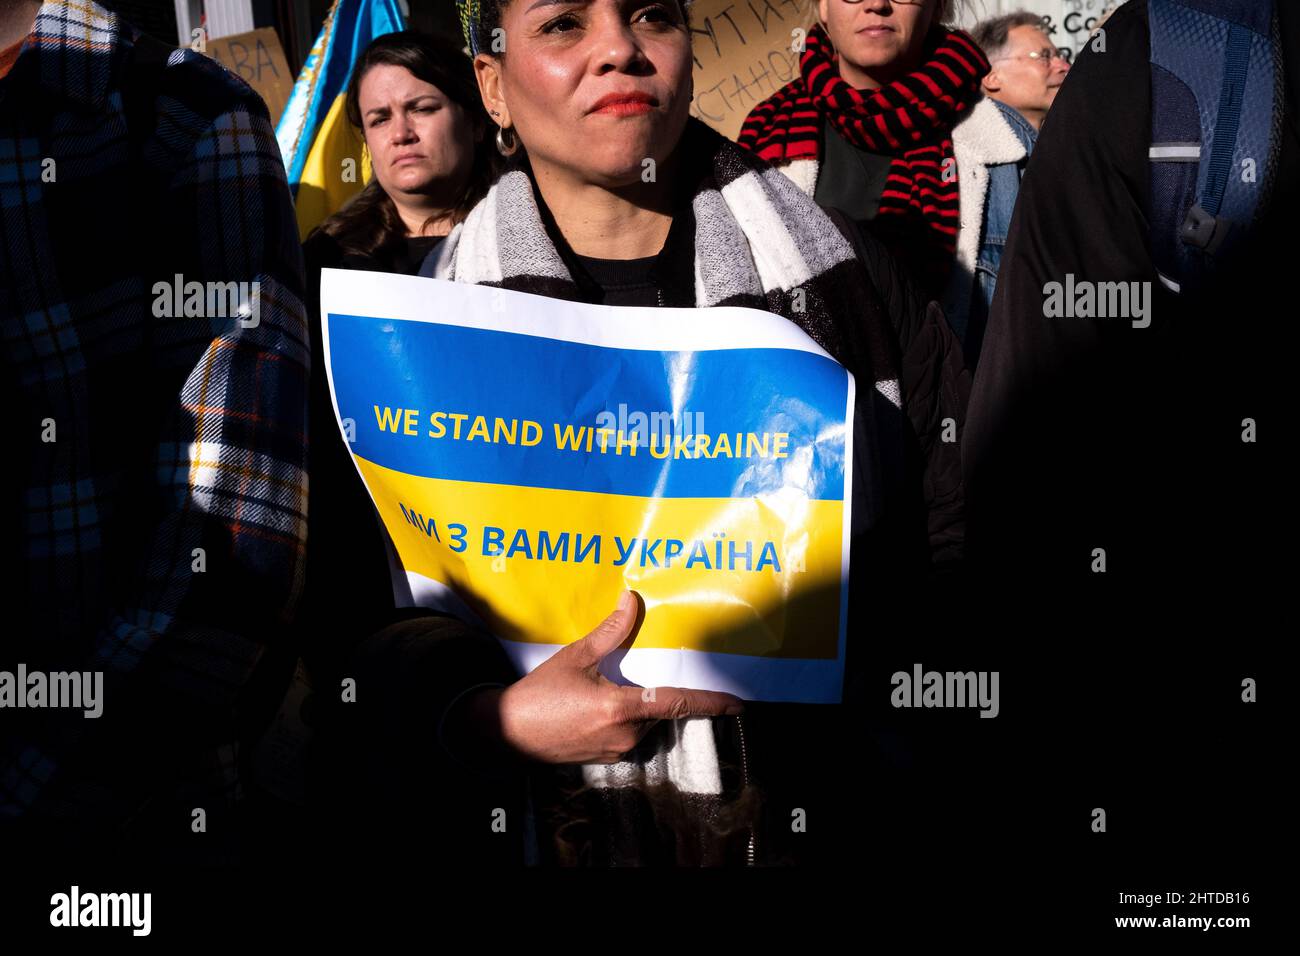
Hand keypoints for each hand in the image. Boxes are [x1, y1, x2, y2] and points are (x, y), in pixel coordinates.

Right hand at [477, 590, 744, 764]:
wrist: (507, 732)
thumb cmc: (540, 693)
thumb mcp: (575, 657)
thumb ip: (609, 632)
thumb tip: (630, 599)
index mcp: (621, 707)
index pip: (676, 703)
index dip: (710, 702)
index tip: (737, 703)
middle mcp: (625, 734)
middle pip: (659, 710)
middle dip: (651, 693)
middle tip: (622, 678)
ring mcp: (616, 750)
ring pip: (644, 723)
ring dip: (635, 706)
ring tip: (599, 691)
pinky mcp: (607, 758)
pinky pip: (628, 735)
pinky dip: (622, 719)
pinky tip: (593, 708)